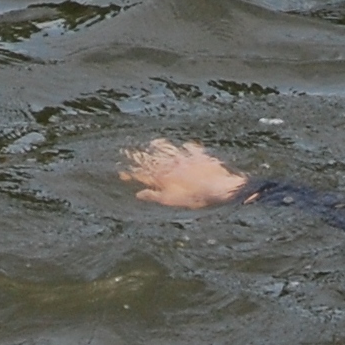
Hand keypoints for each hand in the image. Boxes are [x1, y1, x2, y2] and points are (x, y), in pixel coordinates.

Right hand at [118, 138, 245, 207]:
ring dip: (159, 147)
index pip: (144, 173)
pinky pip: (191, 149)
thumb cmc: (199, 199)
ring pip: (168, 150)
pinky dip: (186, 148)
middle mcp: (174, 165)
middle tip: (129, 152)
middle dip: (141, 156)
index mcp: (166, 177)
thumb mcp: (175, 201)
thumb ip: (156, 196)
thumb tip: (139, 194)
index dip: (132, 172)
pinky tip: (185, 146)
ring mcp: (187, 159)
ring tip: (152, 143)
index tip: (121, 171)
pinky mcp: (200, 157)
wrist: (223, 188)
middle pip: (154, 159)